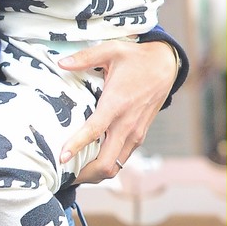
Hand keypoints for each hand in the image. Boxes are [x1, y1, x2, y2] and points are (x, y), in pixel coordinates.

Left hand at [58, 40, 177, 181]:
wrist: (166, 65)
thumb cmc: (135, 57)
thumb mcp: (111, 50)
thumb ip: (85, 57)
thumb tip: (61, 63)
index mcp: (116, 104)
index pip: (94, 131)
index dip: (77, 146)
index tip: (61, 158)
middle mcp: (127, 124)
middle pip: (107, 163)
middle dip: (85, 174)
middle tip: (63, 175)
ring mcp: (135, 133)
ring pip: (115, 166)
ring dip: (95, 173)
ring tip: (73, 174)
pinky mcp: (139, 135)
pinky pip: (121, 159)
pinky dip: (106, 165)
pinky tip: (90, 163)